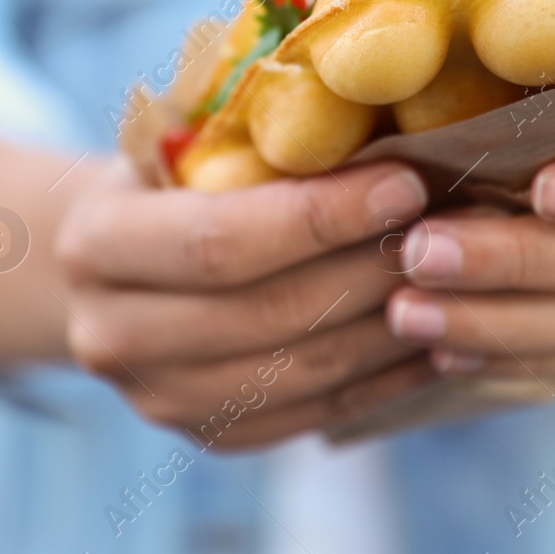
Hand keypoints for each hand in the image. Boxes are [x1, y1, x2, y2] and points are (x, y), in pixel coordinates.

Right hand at [55, 159, 435, 448]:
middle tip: (448, 230)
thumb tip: (376, 116)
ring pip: (304, 371)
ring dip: (394, 326)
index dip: (319, 218)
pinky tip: (440, 337)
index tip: (404, 184)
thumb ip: (250, 136)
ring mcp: (159, 399)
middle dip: (370, 269)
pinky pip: (318, 413)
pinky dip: (388, 377)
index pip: (220, 241)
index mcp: (95, 245)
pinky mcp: (210, 436)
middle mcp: (112, 335)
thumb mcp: (178, 141)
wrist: (108, 268)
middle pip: (269, 313)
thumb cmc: (165, 181)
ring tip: (459, 281)